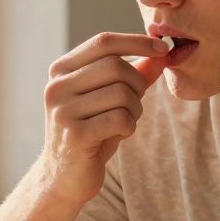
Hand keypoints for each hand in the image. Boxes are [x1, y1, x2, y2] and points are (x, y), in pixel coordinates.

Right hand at [39, 32, 168, 204]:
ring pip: (121, 93)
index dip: (136, 41)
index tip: (163, 49)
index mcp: (61, 71)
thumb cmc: (91, 133)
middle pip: (115, 66)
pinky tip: (120, 134)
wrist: (63, 178)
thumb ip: (134, 75)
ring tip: (124, 122)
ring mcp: (63, 111)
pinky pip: (120, 119)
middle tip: (135, 103)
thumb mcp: (110, 99)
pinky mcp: (75, 136)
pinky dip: (129, 126)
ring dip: (135, 109)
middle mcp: (57, 87)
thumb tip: (162, 54)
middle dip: (137, 84)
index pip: (103, 42)